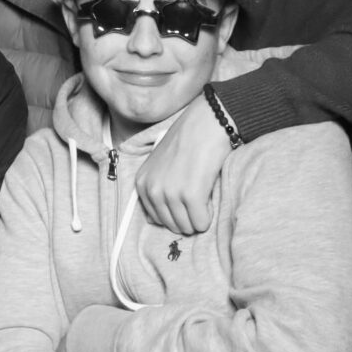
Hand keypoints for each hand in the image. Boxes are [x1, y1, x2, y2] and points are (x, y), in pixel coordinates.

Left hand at [134, 93, 230, 234]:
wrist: (206, 123)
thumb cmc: (187, 142)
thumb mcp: (160, 164)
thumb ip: (157, 189)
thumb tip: (158, 220)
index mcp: (142, 183)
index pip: (157, 219)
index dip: (176, 212)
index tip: (185, 197)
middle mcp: (152, 190)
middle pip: (172, 225)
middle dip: (188, 217)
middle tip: (198, 196)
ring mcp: (170, 193)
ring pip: (187, 227)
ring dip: (199, 217)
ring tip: (203, 194)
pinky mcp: (190, 196)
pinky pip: (202, 223)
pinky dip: (209, 215)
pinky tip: (209, 195)